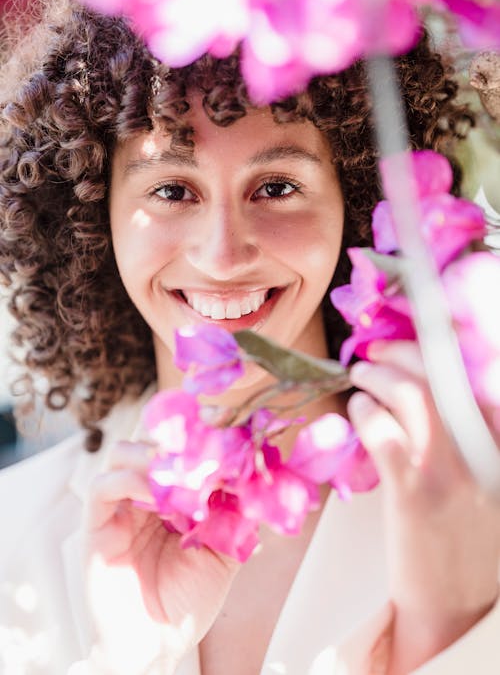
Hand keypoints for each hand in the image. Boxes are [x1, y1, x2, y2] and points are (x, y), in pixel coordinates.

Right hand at [83, 441, 239, 674]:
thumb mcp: (223, 553)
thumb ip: (234, 517)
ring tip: (178, 472)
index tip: (225, 436)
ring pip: (121, 455)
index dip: (198, 440)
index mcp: (172, 499)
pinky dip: (129, 480)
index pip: (177, 452)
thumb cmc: (188, 602)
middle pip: (148, 443)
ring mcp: (119, 510)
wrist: (157, 647)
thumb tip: (254, 482)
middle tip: (201, 452)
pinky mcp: (96, 528)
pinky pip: (101, 488)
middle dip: (174, 443)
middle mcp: (144, 498)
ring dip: (150, 455)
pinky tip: (155, 494)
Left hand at [348, 341, 499, 674]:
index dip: (443, 341)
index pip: (477, 372)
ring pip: (413, 394)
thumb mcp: (487, 476)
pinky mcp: (414, 491)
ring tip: (361, 373)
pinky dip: (365, 411)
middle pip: (444, 373)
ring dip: (380, 374)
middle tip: (376, 348)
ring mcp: (451, 469)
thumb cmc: (467, 535)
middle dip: (404, 349)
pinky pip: (384, 431)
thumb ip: (470, 431)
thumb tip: (421, 380)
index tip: (417, 327)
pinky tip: (358, 410)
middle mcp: (485, 448)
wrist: (459, 603)